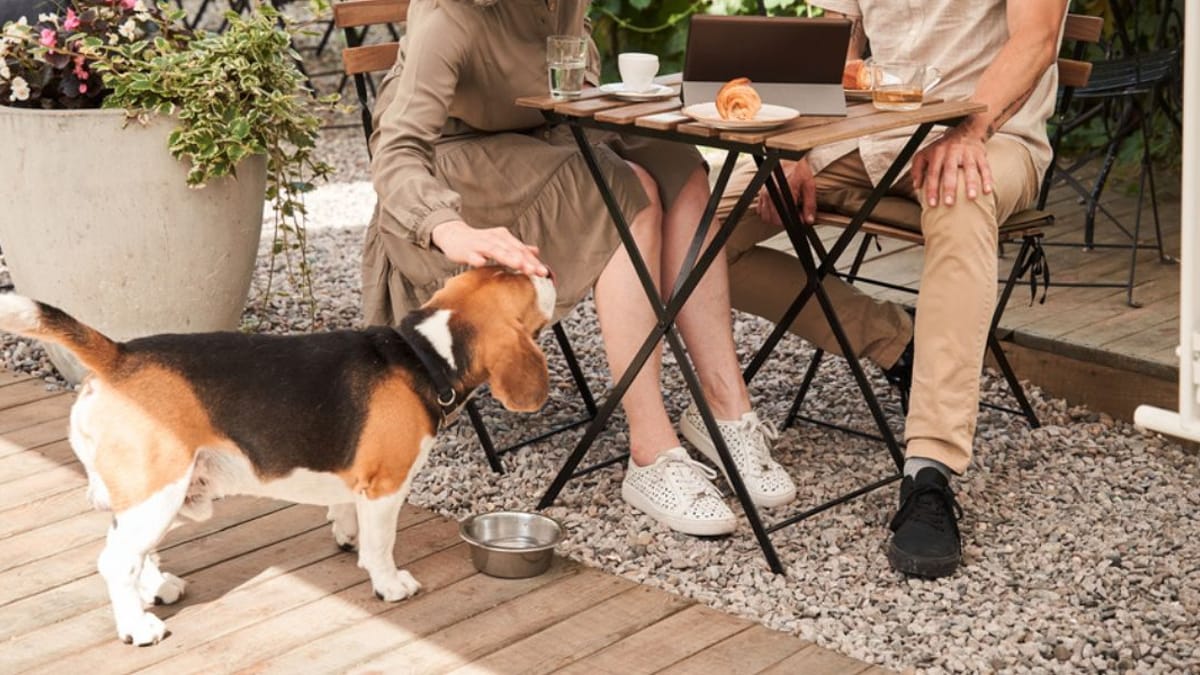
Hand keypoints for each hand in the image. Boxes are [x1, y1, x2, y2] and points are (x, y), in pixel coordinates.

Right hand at [431, 220, 547, 276]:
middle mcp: (494, 238)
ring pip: (495, 250)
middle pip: (512, 250)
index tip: (544, 272)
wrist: (454, 235)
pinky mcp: (466, 250)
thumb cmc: (479, 242)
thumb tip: (535, 251)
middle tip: (535, 271)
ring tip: (517, 265)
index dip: (533, 261)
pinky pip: (472, 255)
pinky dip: (476, 258)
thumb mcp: (500, 243)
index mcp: (504, 238)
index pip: (521, 250)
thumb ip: (517, 248)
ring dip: (507, 257)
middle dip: (524, 261)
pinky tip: (481, 263)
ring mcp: (480, 244)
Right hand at [755, 158, 815, 226]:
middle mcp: (773, 194)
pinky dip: (768, 213)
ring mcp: (765, 194)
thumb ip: (809, 204)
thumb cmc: (798, 170)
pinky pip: (761, 211)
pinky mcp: (761, 194)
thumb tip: (809, 219)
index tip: (801, 217)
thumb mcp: (809, 186)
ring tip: (787, 211)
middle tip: (795, 214)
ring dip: (777, 218)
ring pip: (767, 217)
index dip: (795, 220)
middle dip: (786, 220)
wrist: (788, 158)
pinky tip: (778, 208)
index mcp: (785, 192)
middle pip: (775, 219)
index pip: (787, 216)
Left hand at [910, 126, 993, 207]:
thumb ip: (917, 169)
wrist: (965, 131)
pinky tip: (987, 190)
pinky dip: (987, 179)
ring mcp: (967, 153)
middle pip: (950, 171)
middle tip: (949, 203)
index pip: (933, 173)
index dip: (932, 189)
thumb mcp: (925, 153)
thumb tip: (916, 186)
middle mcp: (952, 152)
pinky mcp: (980, 154)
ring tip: (971, 197)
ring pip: (970, 168)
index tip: (932, 204)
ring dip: (971, 183)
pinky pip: (985, 167)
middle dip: (949, 188)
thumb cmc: (943, 147)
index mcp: (937, 153)